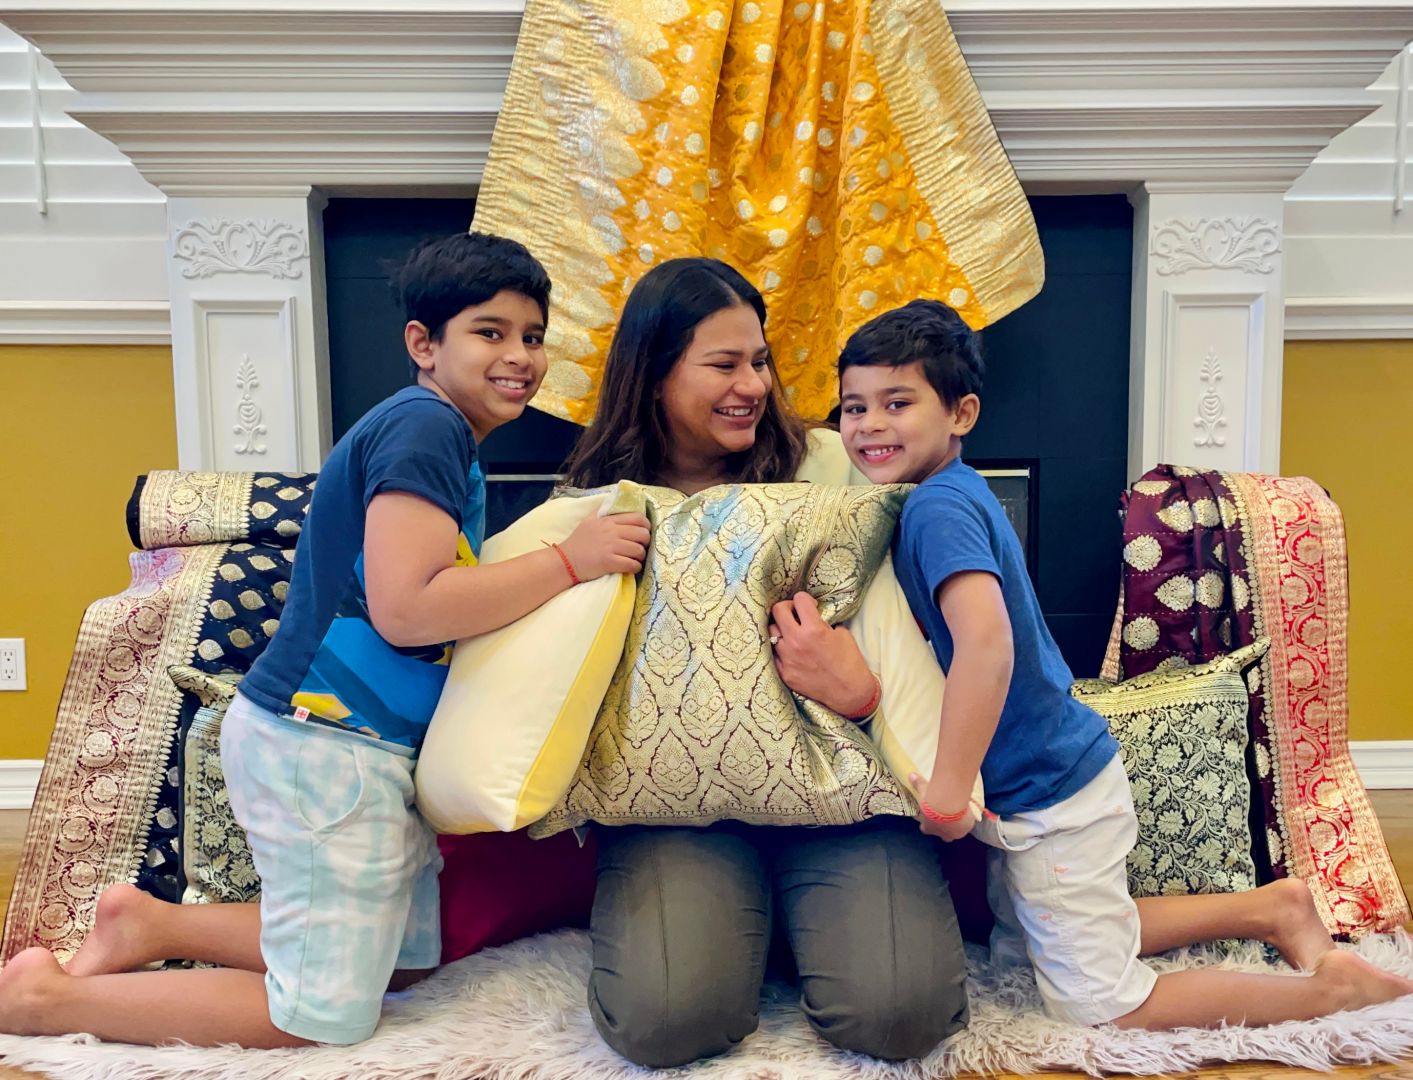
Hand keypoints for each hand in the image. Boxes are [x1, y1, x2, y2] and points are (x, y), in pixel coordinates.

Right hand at [558, 512, 650, 581]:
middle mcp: (611, 531)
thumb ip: (604, 512)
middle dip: (646, 542)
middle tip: (641, 547)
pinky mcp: (609, 562)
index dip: (646, 525)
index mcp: (608, 520)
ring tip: (635, 559)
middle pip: (642, 534)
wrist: (565, 561)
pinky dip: (635, 567)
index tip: (644, 532)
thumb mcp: (589, 520)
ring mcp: (611, 547)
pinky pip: (632, 564)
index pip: (637, 517)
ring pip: (639, 550)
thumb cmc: (578, 541)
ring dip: (640, 556)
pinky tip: (631, 567)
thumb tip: (616, 502)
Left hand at [768, 592, 876, 716]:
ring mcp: (787, 658)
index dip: (806, 599)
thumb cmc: (850, 662)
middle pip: (778, 611)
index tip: (810, 605)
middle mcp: (796, 641)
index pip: (799, 599)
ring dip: (782, 629)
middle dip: (788, 608)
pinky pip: (774, 653)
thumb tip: (812, 615)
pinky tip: (791, 650)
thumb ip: (823, 622)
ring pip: (772, 632)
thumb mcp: (841, 634)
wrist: (849, 692)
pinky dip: (781, 649)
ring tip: (791, 633)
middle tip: (795, 614)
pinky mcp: (784, 672)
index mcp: (814, 629)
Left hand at [908, 772, 978, 842]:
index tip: (930, 817)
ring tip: (959, 814)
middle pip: (944, 836)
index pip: (926, 829)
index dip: (928, 824)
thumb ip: (918, 784)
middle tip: (947, 817)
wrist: (950, 805)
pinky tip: (967, 812)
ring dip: (957, 825)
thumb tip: (911, 775)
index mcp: (929, 828)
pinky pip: (967, 825)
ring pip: (956, 832)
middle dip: (945, 829)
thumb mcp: (924, 791)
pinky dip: (967, 819)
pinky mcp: (967, 828)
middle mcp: (942, 834)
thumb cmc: (932, 801)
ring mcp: (956, 833)